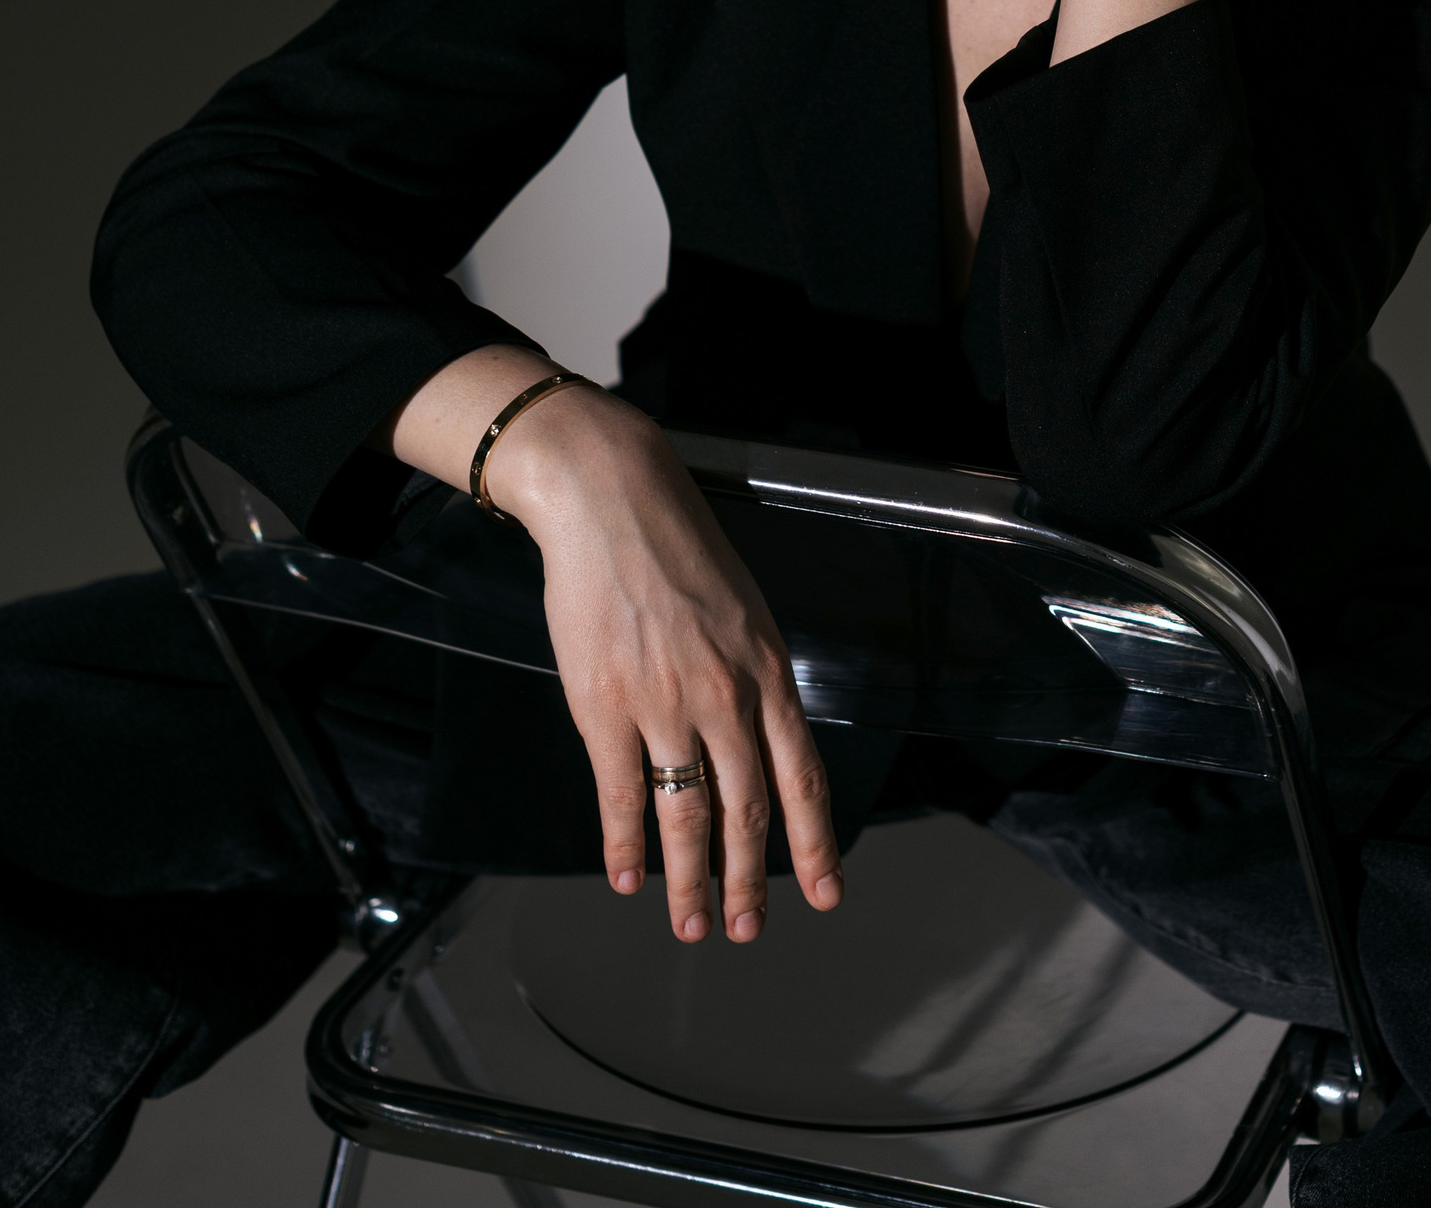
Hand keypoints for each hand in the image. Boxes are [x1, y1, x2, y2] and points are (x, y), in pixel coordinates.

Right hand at [433, 366, 841, 941]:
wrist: (610, 500)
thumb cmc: (678, 546)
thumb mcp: (744, 608)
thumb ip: (753, 676)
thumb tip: (760, 738)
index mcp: (767, 670)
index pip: (802, 775)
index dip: (815, 843)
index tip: (826, 893)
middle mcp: (724, 696)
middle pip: (746, 811)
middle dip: (749, 882)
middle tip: (746, 930)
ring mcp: (663, 705)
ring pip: (685, 815)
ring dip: (690, 881)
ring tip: (690, 926)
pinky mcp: (604, 707)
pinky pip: (620, 794)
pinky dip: (624, 845)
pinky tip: (627, 878)